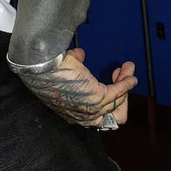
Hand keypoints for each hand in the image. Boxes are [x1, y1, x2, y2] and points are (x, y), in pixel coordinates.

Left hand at [17, 47, 136, 126]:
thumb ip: (74, 65)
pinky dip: (126, 84)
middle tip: (122, 76)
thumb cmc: (46, 66)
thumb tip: (80, 55)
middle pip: (114, 115)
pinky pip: (118, 93)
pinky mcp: (96, 98)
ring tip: (127, 71)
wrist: (39, 64)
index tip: (112, 81)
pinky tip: (130, 75)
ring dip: (125, 87)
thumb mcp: (63, 71)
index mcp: (73, 113)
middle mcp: (83, 116)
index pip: (99, 115)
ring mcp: (90, 109)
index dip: (108, 99)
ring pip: (118, 105)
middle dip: (122, 97)